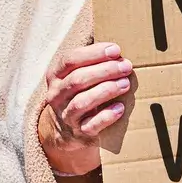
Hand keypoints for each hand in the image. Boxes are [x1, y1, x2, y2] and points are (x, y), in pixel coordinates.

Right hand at [38, 42, 132, 175]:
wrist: (65, 129)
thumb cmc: (79, 92)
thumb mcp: (76, 74)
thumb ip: (91, 61)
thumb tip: (117, 50)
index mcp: (55, 75)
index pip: (70, 60)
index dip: (93, 53)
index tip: (116, 49)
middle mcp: (56, 95)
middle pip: (77, 80)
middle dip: (104, 71)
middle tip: (126, 66)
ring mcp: (66, 115)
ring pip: (82, 102)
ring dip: (106, 91)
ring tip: (125, 84)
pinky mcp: (79, 133)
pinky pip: (91, 125)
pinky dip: (106, 116)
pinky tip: (120, 108)